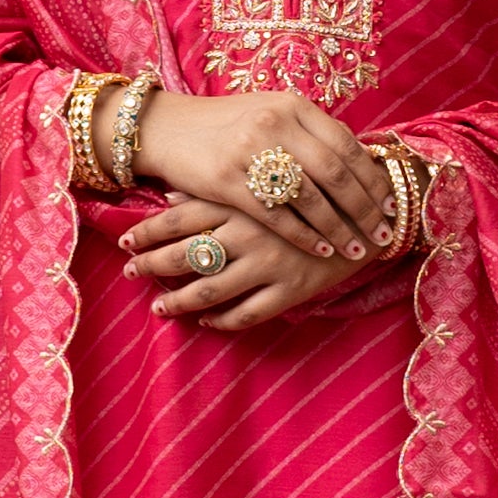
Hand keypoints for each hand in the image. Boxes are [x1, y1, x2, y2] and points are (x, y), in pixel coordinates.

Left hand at [123, 192, 369, 331]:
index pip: (181, 217)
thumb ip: (222, 184)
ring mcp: (272, 264)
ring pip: (212, 290)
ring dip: (179, 302)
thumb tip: (170, 192)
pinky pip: (248, 314)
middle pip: (189, 255)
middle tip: (129, 273)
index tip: (124, 242)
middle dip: (153, 266)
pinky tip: (207, 322)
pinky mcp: (292, 290)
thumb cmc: (313, 188)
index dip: (149, 232)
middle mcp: (253, 233)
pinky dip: (222, 321)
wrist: (373, 211)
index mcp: (243, 201)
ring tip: (158, 308)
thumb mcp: (269, 174)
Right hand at [130, 88, 387, 262]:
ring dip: (339, 228)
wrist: (164, 128)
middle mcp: (275, 124)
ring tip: (357, 249)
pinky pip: (277, 215)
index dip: (372, 177)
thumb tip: (356, 161)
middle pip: (335, 172)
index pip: (346, 144)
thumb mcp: (270, 113)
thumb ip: (309, 132)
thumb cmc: (224, 124)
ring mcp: (251, 152)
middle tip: (384, 232)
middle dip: (365, 207)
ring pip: (310, 197)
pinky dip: (304, 235)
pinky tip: (321, 249)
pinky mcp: (228, 181)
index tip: (390, 202)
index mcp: (292, 105)